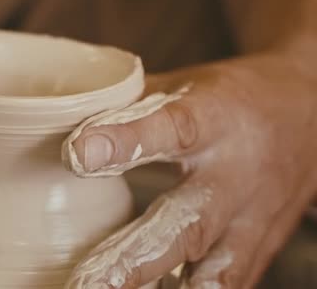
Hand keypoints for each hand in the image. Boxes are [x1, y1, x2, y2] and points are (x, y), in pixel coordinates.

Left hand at [64, 46, 316, 287]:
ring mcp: (254, 219)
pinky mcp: (261, 247)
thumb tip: (63, 119)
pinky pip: (227, 283)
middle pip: (188, 223)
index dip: (125, 141)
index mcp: (215, 119)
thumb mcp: (186, 87)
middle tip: (85, 283)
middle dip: (134, 257)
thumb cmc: (232, 98)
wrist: (310, 111)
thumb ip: (129, 106)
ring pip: (212, 269)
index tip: (77, 154)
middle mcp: (236, 174)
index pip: (171, 128)